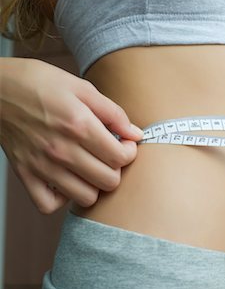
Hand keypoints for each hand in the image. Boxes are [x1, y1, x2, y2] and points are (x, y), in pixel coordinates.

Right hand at [0, 58, 143, 213]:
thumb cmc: (40, 83)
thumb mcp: (82, 88)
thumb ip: (114, 113)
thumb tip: (136, 134)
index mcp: (79, 125)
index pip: (120, 158)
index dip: (130, 152)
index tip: (125, 144)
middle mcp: (61, 150)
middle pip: (108, 182)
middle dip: (115, 169)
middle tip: (108, 156)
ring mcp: (41, 166)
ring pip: (85, 198)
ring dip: (93, 185)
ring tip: (89, 167)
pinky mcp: (24, 175)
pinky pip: (49, 205)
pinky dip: (61, 197)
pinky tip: (66, 179)